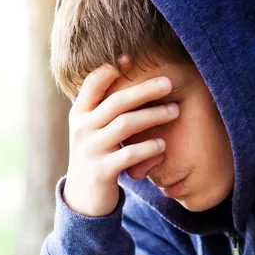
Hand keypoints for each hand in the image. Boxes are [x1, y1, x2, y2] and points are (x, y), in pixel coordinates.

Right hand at [63, 57, 179, 216]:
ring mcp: (90, 150)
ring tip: (175, 111)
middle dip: (145, 90)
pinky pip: (129, 155)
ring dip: (153, 116)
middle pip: (116, 101)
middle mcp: (82, 128)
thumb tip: (126, 70)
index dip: (110, 69)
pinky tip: (163, 145)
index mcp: (80, 114)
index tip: (131, 57)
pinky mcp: (101, 171)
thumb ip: (105, 107)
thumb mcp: (94, 129)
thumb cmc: (97, 155)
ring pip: (125, 125)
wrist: (83, 197)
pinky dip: (148, 148)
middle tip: (169, 83)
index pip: (92, 84)